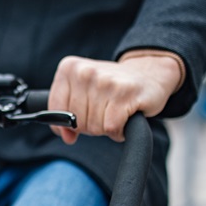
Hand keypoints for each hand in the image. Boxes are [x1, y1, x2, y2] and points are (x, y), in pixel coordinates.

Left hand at [48, 53, 182, 143]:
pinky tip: (125, 118)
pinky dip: (118, 132)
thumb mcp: (83, 94)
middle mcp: (84, 72)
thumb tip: (66, 137)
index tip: (79, 120)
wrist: (150, 73)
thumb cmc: (112, 87)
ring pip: (94, 126)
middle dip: (91, 125)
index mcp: (69, 69)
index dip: (66, 123)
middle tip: (104, 113)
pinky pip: (111, 128)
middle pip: (76, 121)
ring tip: (115, 112)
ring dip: (106, 128)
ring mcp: (104, 82)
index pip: (55, 109)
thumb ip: (67, 116)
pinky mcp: (124, 93)